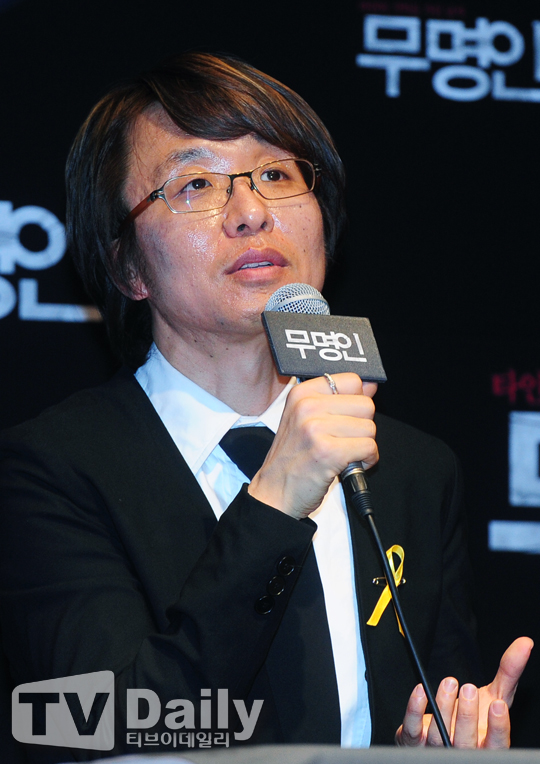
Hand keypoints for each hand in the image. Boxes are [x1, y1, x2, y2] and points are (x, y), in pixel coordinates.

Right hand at [248, 373, 377, 518]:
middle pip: (365, 405)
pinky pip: (369, 447)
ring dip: (364, 446)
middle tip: (344, 441)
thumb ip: (339, 399)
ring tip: (344, 454)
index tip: (347, 418)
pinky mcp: (328, 451)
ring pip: (369, 428)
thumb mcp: (307, 420)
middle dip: (362, 427)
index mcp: (302, 394)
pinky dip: (366, 460)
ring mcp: (315, 428)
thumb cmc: (292, 459)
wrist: (274, 493)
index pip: (353, 381)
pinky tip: (349, 465)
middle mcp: (307, 407)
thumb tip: (371, 385)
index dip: (357, 403)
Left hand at [395, 637, 533, 747]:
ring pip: (440, 735)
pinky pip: (413, 729)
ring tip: (449, 684)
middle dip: (467, 715)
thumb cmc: (475, 717)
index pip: (496, 745)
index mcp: (487, 746)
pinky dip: (416, 709)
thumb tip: (525, 643)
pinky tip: (422, 691)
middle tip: (469, 688)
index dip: (498, 728)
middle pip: (466, 742)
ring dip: (444, 707)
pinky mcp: (415, 741)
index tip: (497, 705)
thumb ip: (509, 673)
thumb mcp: (495, 695)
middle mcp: (463, 752)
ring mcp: (438, 749)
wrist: (445, 730)